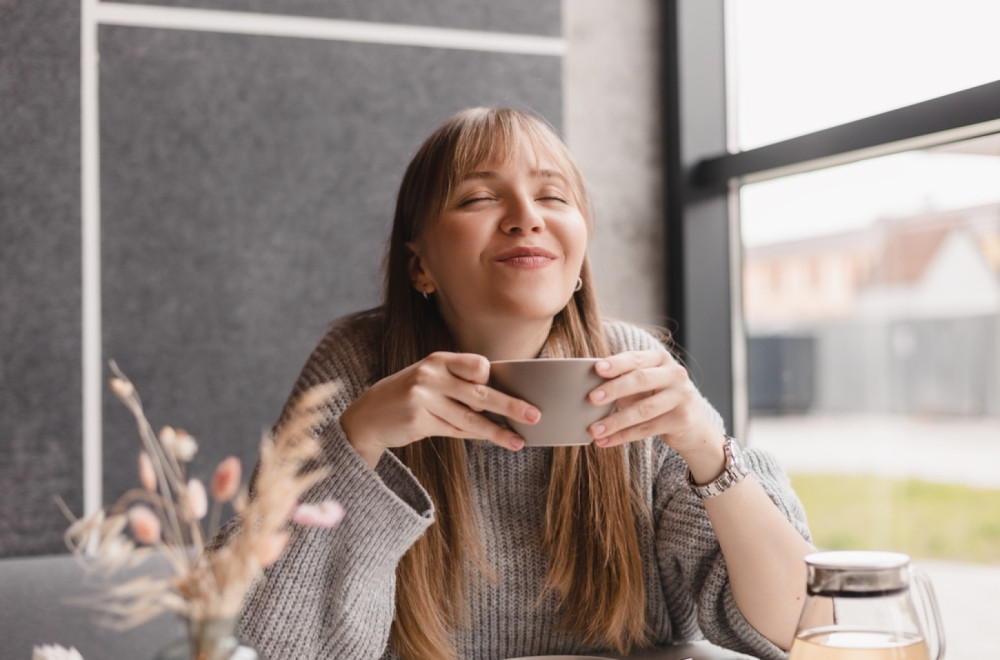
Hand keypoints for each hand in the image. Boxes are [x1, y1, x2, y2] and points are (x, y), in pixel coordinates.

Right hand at [340, 352, 539, 467]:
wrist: (367, 416)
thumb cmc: (407, 396)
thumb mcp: (429, 380)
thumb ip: (459, 384)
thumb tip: (499, 399)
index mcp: (438, 360)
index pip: (477, 365)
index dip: (493, 378)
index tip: (508, 387)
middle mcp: (431, 376)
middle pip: (480, 393)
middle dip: (510, 405)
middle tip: (534, 415)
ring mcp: (423, 399)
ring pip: (471, 418)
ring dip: (497, 431)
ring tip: (518, 441)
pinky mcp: (419, 421)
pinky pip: (456, 431)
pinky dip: (475, 436)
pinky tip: (492, 439)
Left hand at [586, 350, 721, 465]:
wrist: (694, 423)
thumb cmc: (659, 398)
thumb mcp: (645, 384)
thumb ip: (623, 381)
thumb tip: (590, 389)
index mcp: (661, 359)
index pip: (636, 358)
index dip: (616, 363)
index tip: (597, 369)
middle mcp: (675, 374)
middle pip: (641, 380)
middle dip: (614, 389)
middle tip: (591, 398)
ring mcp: (682, 397)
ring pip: (643, 409)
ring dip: (616, 421)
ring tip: (594, 429)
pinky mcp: (682, 420)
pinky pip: (647, 429)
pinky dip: (623, 436)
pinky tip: (606, 441)